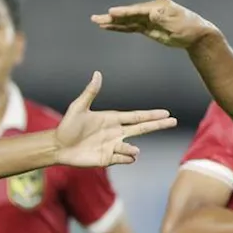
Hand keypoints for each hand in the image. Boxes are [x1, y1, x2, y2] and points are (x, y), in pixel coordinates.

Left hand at [55, 72, 177, 166]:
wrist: (58, 147)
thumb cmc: (67, 126)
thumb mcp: (78, 107)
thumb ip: (90, 92)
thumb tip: (97, 74)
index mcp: (112, 119)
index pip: (137, 116)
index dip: (151, 114)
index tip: (166, 113)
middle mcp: (116, 132)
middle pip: (142, 129)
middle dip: (158, 125)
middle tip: (174, 121)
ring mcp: (113, 146)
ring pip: (132, 147)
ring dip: (133, 149)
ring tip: (133, 149)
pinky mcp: (108, 159)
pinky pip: (123, 159)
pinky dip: (126, 158)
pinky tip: (124, 156)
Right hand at [90, 0, 219, 49]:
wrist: (197, 35)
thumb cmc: (189, 26)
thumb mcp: (177, 22)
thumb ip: (163, 17)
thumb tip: (152, 14)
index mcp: (157, 6)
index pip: (137, 10)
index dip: (124, 12)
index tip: (111, 12)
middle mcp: (150, 10)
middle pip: (129, 14)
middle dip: (112, 17)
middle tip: (96, 18)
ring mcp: (148, 19)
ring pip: (128, 21)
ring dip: (113, 22)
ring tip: (97, 22)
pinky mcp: (148, 28)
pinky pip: (132, 27)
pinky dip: (121, 28)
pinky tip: (110, 27)